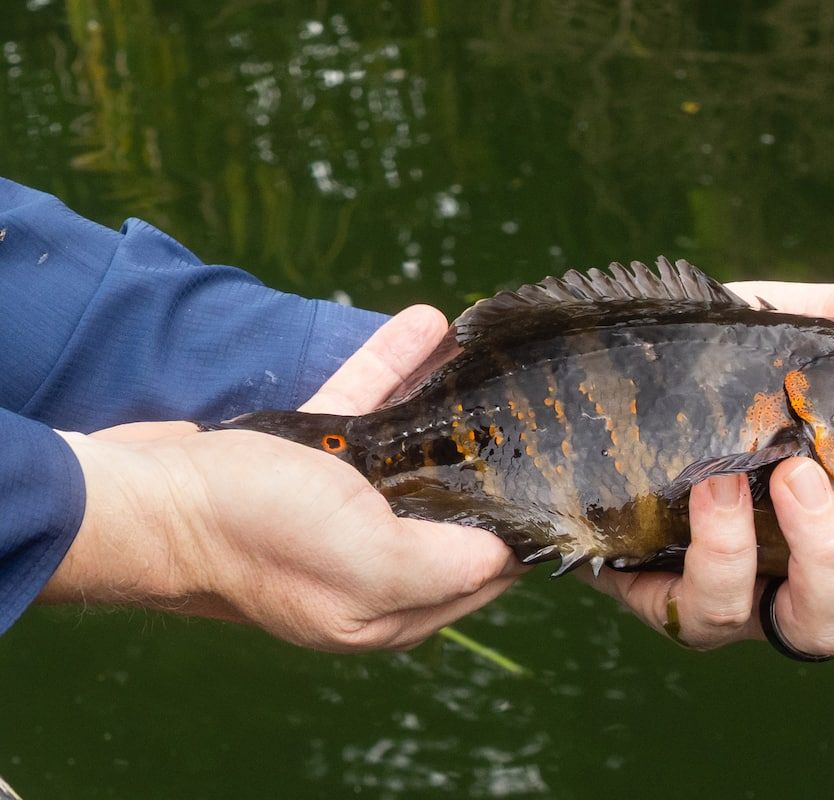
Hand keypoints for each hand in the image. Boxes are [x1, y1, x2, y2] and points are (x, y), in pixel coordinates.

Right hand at [40, 306, 521, 651]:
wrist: (142, 497)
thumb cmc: (254, 534)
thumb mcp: (371, 564)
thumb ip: (451, 565)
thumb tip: (514, 556)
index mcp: (391, 606)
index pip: (482, 568)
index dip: (520, 525)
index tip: (557, 478)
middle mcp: (367, 563)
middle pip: (451, 503)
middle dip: (489, 456)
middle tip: (533, 410)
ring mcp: (333, 510)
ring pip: (409, 449)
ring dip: (446, 400)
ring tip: (485, 357)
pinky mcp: (301, 460)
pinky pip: (363, 409)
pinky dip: (393, 369)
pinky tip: (426, 324)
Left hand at [583, 280, 833, 652]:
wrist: (574, 392)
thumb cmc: (691, 370)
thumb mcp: (771, 330)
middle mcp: (822, 559)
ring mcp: (753, 592)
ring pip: (827, 629)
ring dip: (824, 560)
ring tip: (791, 480)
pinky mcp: (676, 603)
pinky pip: (712, 616)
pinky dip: (722, 555)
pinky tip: (715, 490)